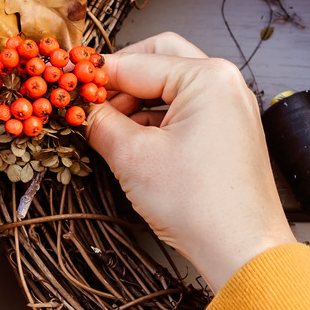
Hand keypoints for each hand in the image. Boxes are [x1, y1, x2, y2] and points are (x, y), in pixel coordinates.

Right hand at [86, 33, 293, 291]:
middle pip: (159, 60)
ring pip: (172, 86)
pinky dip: (158, 119)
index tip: (67, 85)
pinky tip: (133, 142)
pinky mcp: (230, 131)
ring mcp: (232, 108)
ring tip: (107, 130)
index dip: (96, 76)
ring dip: (137, 101)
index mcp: (208, 77)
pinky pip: (187, 110)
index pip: (137, 62)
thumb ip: (100, 122)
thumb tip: (81, 108)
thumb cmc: (200, 205)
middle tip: (90, 103)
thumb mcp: (132, 157)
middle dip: (121, 80)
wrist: (242, 249)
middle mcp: (226, 84)